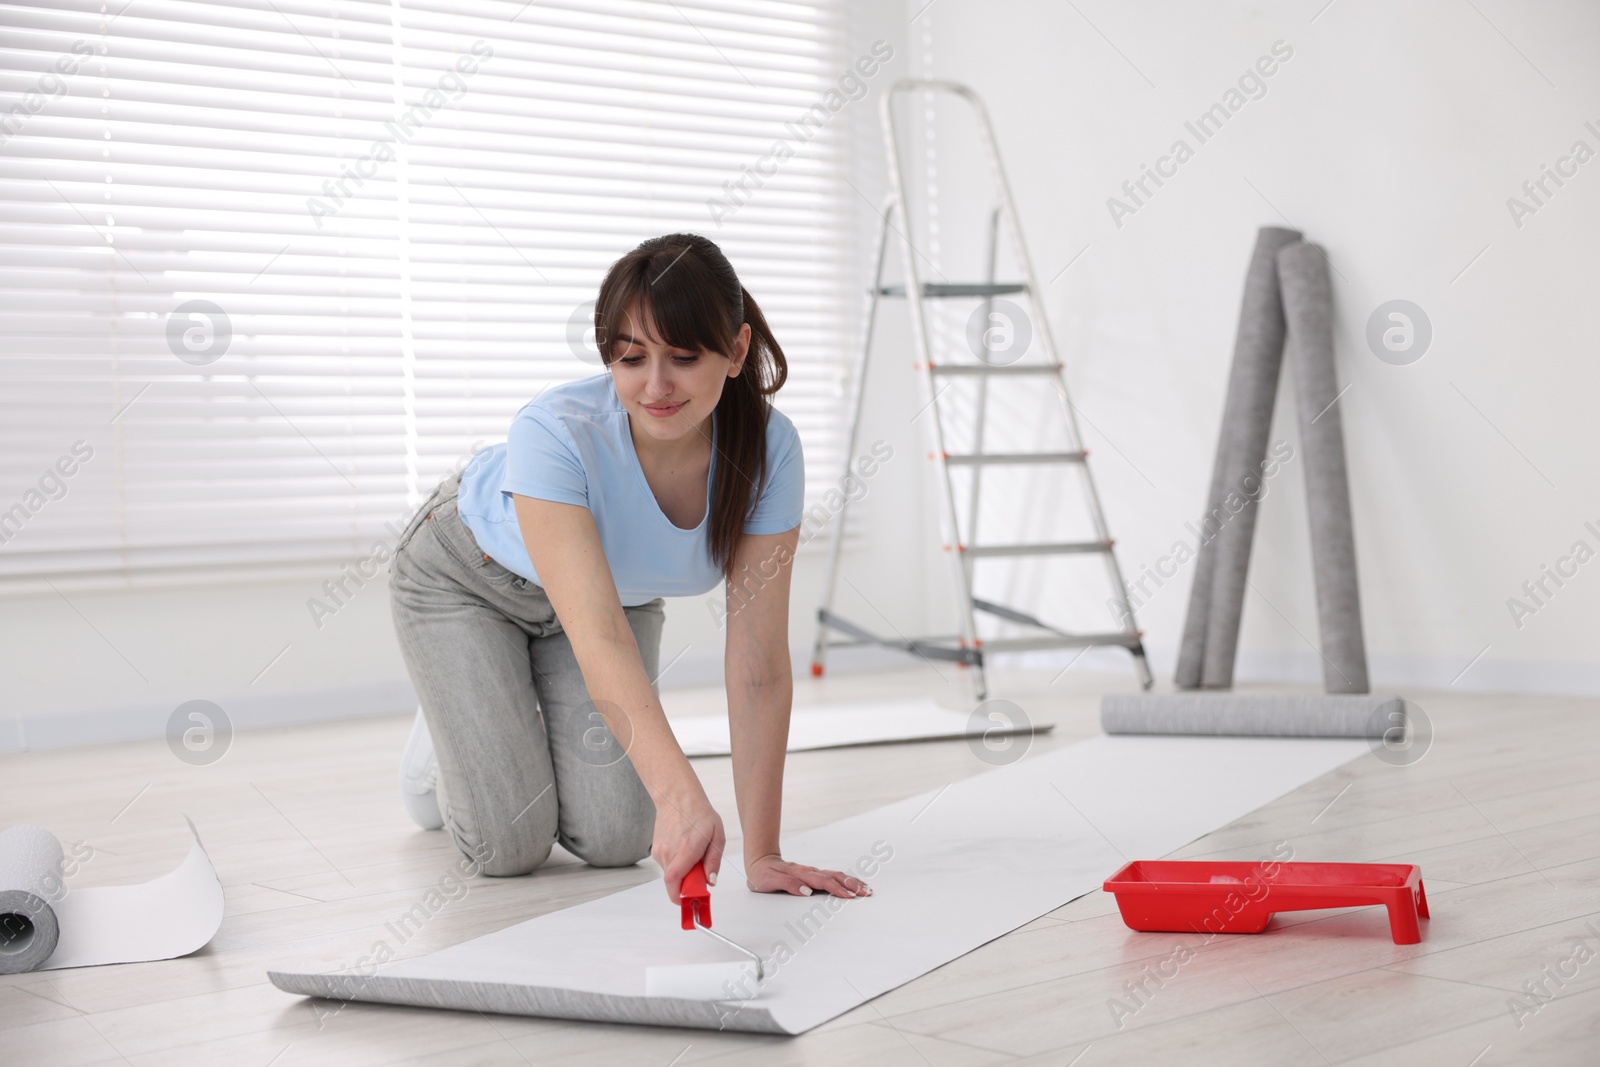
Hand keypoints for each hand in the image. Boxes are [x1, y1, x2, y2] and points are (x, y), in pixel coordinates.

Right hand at [651, 786, 725, 902]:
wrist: (676, 797)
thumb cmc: (698, 814)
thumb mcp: (717, 835)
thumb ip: (713, 861)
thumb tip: (710, 881)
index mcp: (686, 848)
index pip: (674, 882)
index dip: (681, 897)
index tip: (693, 900)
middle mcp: (669, 852)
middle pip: (674, 883)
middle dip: (688, 885)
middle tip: (701, 874)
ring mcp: (659, 852)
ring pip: (671, 876)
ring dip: (683, 873)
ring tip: (693, 854)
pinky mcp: (655, 851)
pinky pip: (667, 867)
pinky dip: (677, 865)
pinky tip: (684, 849)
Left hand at [745, 853, 872, 897]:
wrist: (760, 862)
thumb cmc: (764, 874)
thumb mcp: (771, 881)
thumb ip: (789, 885)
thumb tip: (806, 891)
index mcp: (802, 874)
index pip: (823, 882)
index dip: (837, 889)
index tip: (849, 896)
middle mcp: (810, 872)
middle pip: (835, 877)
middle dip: (852, 885)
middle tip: (866, 893)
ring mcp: (813, 872)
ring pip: (837, 876)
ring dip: (852, 882)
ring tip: (867, 889)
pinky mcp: (814, 875)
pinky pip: (833, 877)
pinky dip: (846, 881)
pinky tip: (854, 885)